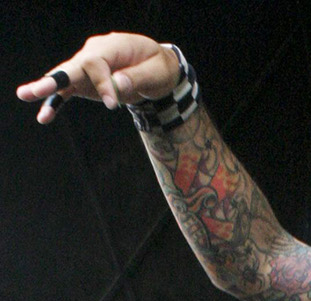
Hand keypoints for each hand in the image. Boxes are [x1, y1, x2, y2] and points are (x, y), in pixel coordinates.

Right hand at [16, 33, 178, 123]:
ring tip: (25, 95)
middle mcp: (94, 53)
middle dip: (56, 78)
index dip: (102, 83)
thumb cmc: (158, 68)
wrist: (157, 68)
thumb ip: (138, 77)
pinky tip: (44, 117)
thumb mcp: (156, 73)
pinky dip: (56, 103)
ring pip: (64, 77)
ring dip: (46, 88)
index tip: (114, 104)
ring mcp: (87, 68)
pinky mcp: (85, 83)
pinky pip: (68, 92)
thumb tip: (118, 84)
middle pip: (72, 65)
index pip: (97, 62)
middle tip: (40, 89)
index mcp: (112, 45)